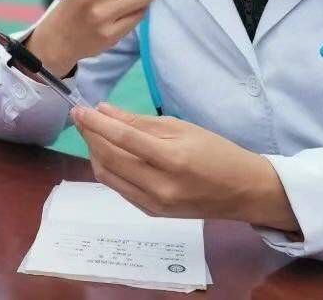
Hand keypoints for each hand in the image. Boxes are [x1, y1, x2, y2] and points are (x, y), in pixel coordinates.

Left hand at [72, 103, 299, 232]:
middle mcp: (159, 187)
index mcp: (172, 160)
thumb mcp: (181, 128)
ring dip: (94, 152)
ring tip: (92, 133)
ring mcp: (154, 204)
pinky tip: (108, 152)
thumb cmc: (216, 152)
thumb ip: (140, 122)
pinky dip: (107, 168)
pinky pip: (119, 188)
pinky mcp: (151, 213)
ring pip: (108, 176)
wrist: (243, 192)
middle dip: (90, 136)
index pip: (123, 139)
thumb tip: (104, 112)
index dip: (96, 123)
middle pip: (109, 159)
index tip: (78, 110)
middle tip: (82, 118)